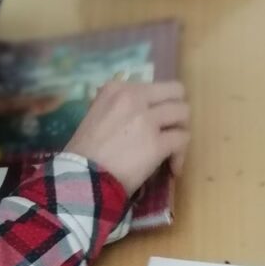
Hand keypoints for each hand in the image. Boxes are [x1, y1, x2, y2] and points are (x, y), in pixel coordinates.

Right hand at [66, 80, 189, 195]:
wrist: (81, 178)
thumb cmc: (83, 154)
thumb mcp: (95, 115)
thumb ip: (116, 107)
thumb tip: (137, 111)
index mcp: (116, 88)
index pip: (152, 87)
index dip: (158, 106)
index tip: (154, 124)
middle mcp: (133, 97)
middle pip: (175, 92)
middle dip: (177, 111)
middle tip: (171, 130)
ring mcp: (147, 119)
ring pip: (183, 113)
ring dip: (181, 131)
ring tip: (173, 150)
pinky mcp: (157, 143)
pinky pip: (183, 139)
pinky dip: (181, 155)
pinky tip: (172, 168)